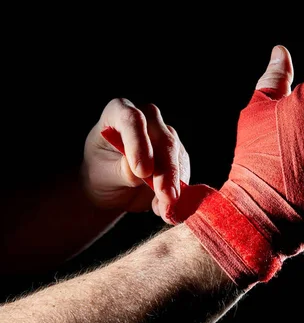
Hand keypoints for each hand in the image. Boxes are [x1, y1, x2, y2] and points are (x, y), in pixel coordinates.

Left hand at [81, 98, 190, 224]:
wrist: (112, 185)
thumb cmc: (101, 174)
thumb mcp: (103, 174)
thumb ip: (120, 170)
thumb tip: (140, 172)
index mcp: (119, 112)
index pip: (132, 120)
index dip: (139, 144)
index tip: (142, 172)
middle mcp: (147, 118)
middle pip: (163, 140)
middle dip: (167, 171)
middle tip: (166, 197)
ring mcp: (165, 134)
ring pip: (178, 156)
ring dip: (175, 185)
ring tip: (165, 210)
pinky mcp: (179, 154)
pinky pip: (184, 170)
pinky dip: (180, 190)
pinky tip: (168, 208)